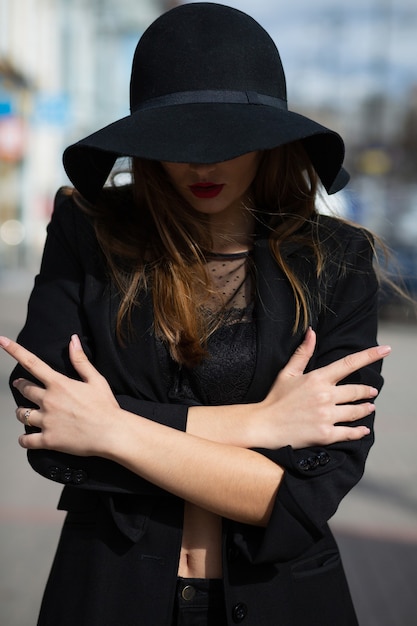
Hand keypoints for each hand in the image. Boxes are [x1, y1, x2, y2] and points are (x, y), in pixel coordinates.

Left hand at [0, 334, 122, 454]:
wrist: (111, 433)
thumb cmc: (106, 407)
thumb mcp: (96, 379)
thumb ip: (81, 360)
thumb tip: (72, 340)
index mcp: (59, 384)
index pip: (32, 363)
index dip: (15, 350)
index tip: (2, 341)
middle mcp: (48, 400)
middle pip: (24, 389)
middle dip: (20, 386)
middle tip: (21, 385)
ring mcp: (46, 421)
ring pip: (22, 414)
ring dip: (21, 412)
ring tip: (24, 412)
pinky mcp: (48, 439)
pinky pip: (26, 440)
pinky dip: (24, 439)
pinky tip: (27, 438)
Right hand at [251, 328, 389, 449]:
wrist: (265, 425)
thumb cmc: (276, 398)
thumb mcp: (287, 373)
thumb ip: (302, 353)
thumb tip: (312, 332)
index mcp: (317, 378)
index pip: (349, 364)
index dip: (369, 356)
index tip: (385, 350)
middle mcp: (325, 396)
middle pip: (356, 391)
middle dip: (367, 391)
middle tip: (373, 392)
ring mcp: (326, 416)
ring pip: (356, 411)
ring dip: (365, 409)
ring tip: (369, 407)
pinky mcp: (325, 434)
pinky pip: (349, 432)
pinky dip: (359, 431)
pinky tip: (364, 430)